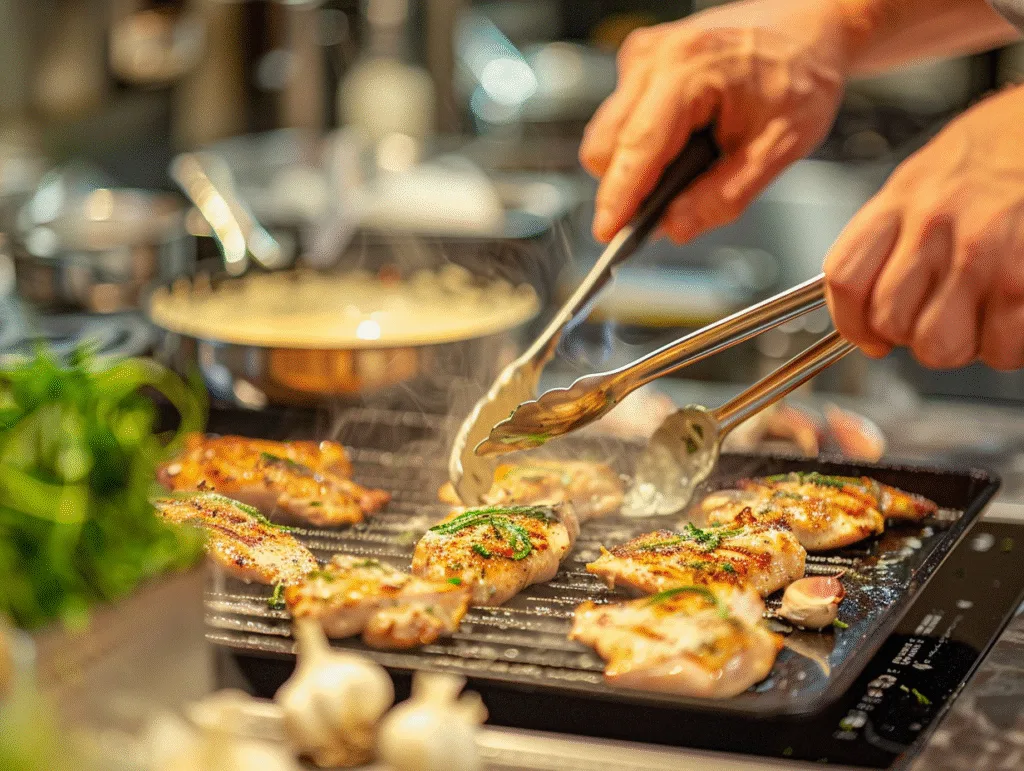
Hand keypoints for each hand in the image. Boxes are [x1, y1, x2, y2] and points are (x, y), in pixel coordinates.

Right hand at [580, 0, 849, 243]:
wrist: (808, 29)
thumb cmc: (800, 74)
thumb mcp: (779, 147)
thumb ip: (723, 196)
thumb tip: (675, 227)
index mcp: (688, 70)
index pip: (638, 147)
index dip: (618, 198)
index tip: (608, 234)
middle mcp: (655, 57)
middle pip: (606, 145)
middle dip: (628, 184)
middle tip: (668, 203)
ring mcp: (642, 57)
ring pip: (607, 135)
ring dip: (636, 164)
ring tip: (689, 162)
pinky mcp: (639, 63)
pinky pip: (619, 120)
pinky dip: (644, 143)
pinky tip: (684, 139)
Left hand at [823, 84, 1023, 370]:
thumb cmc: (1012, 144)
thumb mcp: (933, 174)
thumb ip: (898, 232)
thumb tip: (873, 300)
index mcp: (902, 197)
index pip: (845, 280)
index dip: (852, 322)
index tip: (869, 336)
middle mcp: (933, 224)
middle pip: (889, 321)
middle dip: (914, 334)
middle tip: (942, 317)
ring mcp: (979, 251)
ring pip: (938, 345)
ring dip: (961, 344)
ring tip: (981, 316)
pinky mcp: (1022, 277)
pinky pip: (999, 347)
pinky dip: (1006, 345)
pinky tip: (1015, 316)